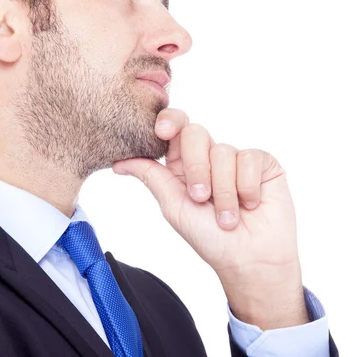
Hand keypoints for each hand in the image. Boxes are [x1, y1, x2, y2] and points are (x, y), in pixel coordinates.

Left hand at [112, 108, 308, 328]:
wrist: (249, 260)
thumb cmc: (209, 237)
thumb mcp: (173, 205)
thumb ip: (151, 176)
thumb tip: (118, 162)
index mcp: (183, 163)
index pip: (174, 126)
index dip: (168, 121)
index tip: (162, 131)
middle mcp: (208, 156)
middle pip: (195, 132)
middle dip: (196, 167)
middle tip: (200, 197)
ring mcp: (235, 158)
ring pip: (223, 151)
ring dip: (223, 191)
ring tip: (227, 217)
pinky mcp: (262, 163)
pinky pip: (250, 158)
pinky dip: (246, 187)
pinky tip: (250, 205)